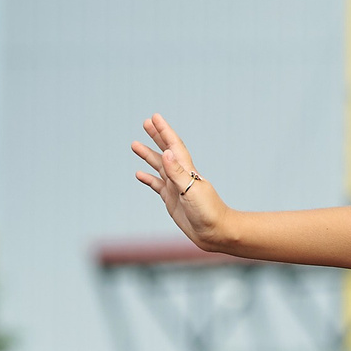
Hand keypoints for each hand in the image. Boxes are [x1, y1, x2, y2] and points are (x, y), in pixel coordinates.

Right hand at [131, 114, 230, 250]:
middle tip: (145, 123)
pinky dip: (148, 178)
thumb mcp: (192, 191)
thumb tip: (167, 153)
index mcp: (187, 171)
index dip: (164, 131)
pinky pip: (157, 185)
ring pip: (159, 167)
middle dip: (156, 136)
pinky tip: (139, 174)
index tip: (154, 117)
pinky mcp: (172, 201)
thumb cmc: (208, 212)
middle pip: (166, 151)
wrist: (216, 233)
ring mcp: (176, 188)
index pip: (174, 146)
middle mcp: (181, 176)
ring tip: (135, 145)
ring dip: (148, 155)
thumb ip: (177, 173)